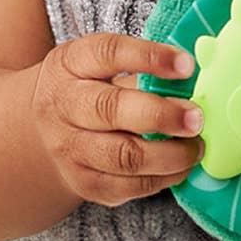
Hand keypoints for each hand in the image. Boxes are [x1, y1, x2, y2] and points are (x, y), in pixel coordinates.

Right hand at [31, 32, 203, 206]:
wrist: (42, 130)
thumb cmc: (89, 87)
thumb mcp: (101, 64)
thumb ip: (142, 68)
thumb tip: (195, 78)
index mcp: (72, 63)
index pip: (109, 53)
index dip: (150, 58)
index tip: (187, 66)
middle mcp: (64, 104)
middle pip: (111, 110)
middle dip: (162, 116)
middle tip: (197, 118)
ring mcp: (70, 148)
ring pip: (123, 157)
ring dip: (170, 155)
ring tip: (196, 146)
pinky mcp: (83, 182)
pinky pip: (128, 186)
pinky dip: (163, 178)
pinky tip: (182, 166)